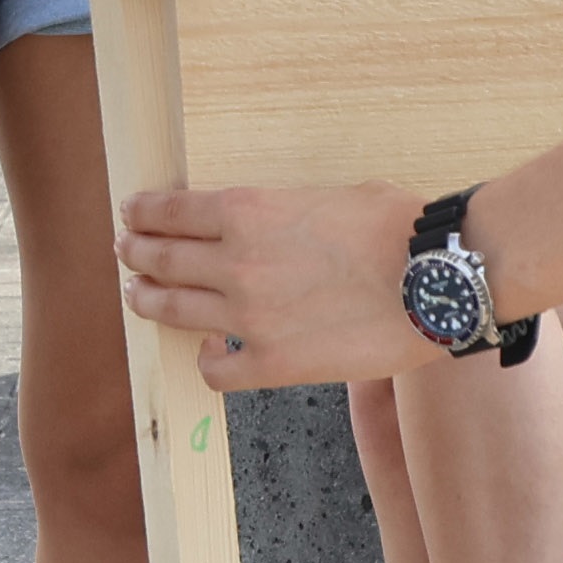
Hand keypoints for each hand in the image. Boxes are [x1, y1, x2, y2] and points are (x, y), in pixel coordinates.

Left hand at [117, 179, 441, 386]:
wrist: (435, 279)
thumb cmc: (399, 228)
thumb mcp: (334, 195)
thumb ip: (292, 209)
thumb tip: (287, 223)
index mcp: (249, 210)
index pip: (171, 212)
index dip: (144, 214)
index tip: (132, 215)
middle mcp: (236, 262)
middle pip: (162, 259)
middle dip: (137, 254)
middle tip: (127, 253)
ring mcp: (249, 316)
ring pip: (172, 311)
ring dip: (148, 301)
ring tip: (139, 297)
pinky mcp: (271, 362)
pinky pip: (214, 368)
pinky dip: (204, 357)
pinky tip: (209, 348)